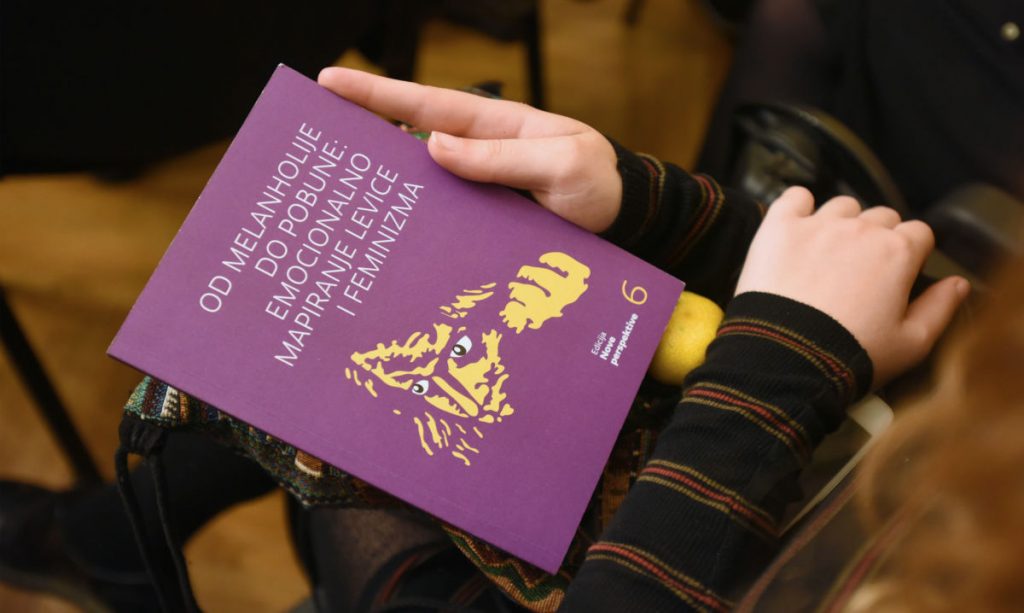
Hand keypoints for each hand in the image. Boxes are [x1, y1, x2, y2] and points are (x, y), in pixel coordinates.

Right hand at [318, 67, 620, 231]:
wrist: (624, 221)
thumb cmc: (597, 184)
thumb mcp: (560, 165)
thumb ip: (501, 159)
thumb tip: (433, 146)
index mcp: (493, 127)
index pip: (425, 105)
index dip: (376, 95)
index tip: (328, 82)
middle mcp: (477, 153)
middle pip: (408, 140)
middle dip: (361, 136)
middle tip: (312, 142)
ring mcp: (477, 187)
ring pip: (418, 182)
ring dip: (382, 186)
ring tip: (334, 196)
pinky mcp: (481, 220)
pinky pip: (439, 216)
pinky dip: (412, 221)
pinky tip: (387, 237)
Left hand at [734, 188, 969, 386]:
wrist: (786, 359)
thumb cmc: (849, 356)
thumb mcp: (911, 344)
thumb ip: (940, 308)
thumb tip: (958, 284)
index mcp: (897, 252)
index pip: (919, 233)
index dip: (911, 253)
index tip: (898, 273)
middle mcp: (860, 229)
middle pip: (881, 217)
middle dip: (878, 239)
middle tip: (861, 272)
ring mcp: (818, 225)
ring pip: (842, 206)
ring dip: (841, 223)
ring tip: (828, 256)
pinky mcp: (778, 229)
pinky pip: (794, 197)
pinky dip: (798, 206)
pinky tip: (798, 226)